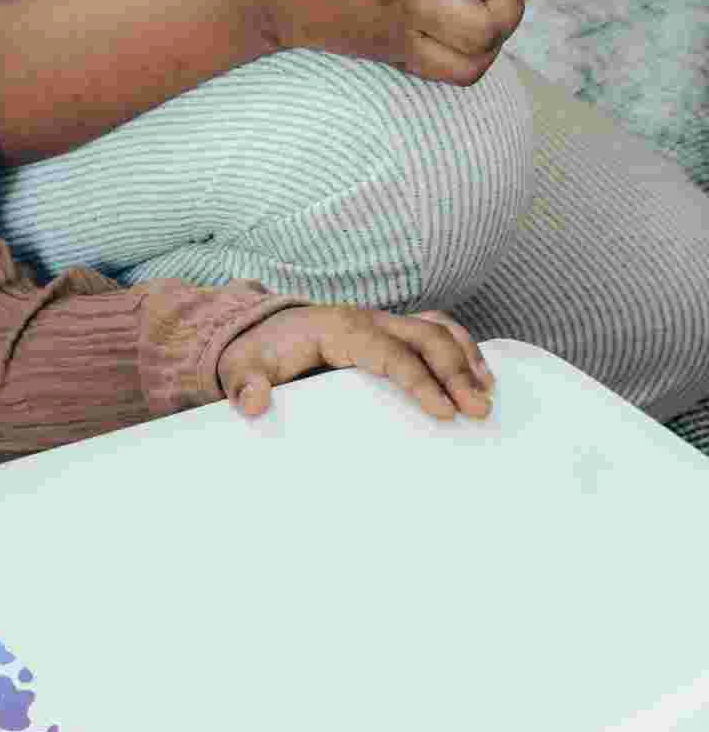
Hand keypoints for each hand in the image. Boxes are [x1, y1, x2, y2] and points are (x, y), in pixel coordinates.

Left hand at [216, 305, 493, 419]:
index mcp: (341, 329)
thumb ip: (246, 385)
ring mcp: (383, 324)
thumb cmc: (257, 354)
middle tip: (479, 410)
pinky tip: (478, 377)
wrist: (258, 333)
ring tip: (488, 395)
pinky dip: (461, 350)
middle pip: (426, 337)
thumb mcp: (242, 369)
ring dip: (467, 359)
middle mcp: (369, 320)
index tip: (443, 411)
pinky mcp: (389, 333)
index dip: (419, 380)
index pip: (390, 353)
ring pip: (437, 330)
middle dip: (457, 372)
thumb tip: (253, 404)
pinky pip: (434, 332)